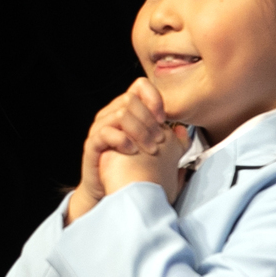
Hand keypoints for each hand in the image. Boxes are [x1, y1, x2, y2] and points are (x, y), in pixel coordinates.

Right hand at [68, 78, 177, 223]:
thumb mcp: (156, 152)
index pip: (139, 86)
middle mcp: (110, 115)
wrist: (109, 190)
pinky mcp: (93, 144)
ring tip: (149, 149)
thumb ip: (171, 141)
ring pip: (120, 114)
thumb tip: (182, 130)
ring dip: (139, 132)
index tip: (163, 119)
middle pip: (129, 99)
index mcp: (126, 111)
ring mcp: (99, 129)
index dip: (153, 97)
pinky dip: (123, 141)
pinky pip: (106, 133)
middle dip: (148, 120)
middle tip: (159, 140)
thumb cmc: (131, 169)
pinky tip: (133, 152)